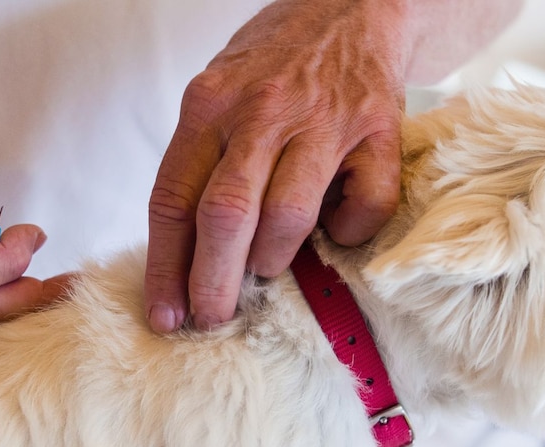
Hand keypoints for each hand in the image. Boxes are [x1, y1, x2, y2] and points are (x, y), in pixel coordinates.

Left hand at [144, 0, 406, 332]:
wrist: (351, 6)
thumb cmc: (275, 66)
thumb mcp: (218, 95)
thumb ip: (201, 162)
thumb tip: (185, 259)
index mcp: (209, 103)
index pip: (173, 198)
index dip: (165, 266)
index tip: (165, 313)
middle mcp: (263, 110)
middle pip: (226, 215)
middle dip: (213, 282)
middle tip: (212, 318)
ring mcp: (324, 120)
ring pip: (289, 218)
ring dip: (274, 258)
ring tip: (268, 266)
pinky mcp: (379, 130)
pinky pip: (365, 206)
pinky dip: (348, 231)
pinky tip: (335, 226)